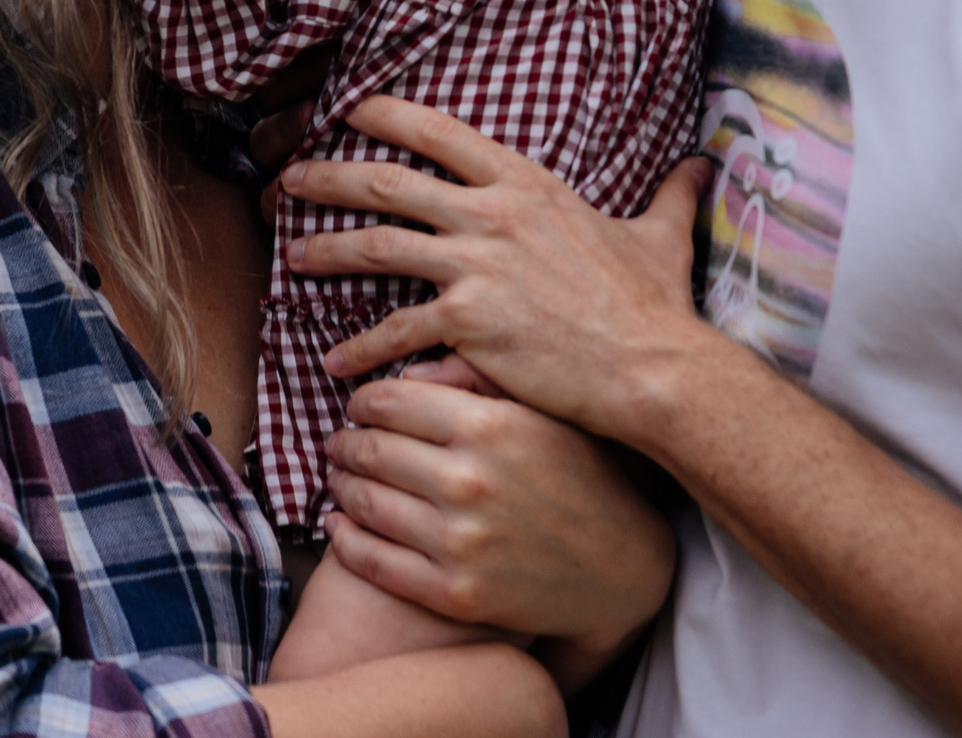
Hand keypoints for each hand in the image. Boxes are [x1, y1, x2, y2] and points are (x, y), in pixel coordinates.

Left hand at [279, 96, 713, 441]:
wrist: (652, 366)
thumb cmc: (654, 305)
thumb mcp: (659, 235)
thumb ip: (671, 194)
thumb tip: (702, 165)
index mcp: (526, 183)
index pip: (442, 132)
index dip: (390, 117)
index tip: (352, 112)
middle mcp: (492, 214)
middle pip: (387, 182)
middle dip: (329, 175)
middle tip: (289, 179)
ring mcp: (475, 267)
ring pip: (375, 248)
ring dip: (325, 250)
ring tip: (292, 258)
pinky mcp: (466, 322)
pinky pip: (393, 330)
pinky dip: (359, 347)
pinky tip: (335, 361)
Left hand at [321, 373, 671, 692]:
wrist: (623, 568)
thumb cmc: (582, 475)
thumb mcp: (542, 412)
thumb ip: (476, 379)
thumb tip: (410, 369)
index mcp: (489, 424)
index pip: (390, 401)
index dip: (362, 402)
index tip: (359, 407)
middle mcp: (470, 480)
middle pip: (370, 450)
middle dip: (344, 444)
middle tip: (338, 443)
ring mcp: (460, 541)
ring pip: (363, 504)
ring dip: (340, 487)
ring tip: (339, 480)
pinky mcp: (455, 592)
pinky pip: (372, 562)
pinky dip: (345, 541)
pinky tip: (340, 527)